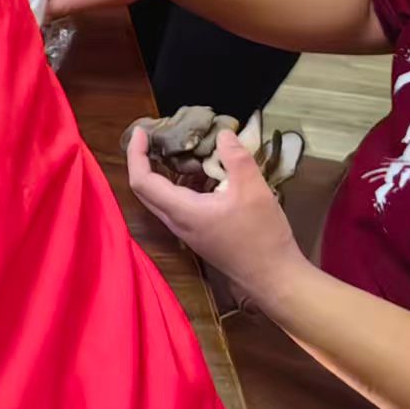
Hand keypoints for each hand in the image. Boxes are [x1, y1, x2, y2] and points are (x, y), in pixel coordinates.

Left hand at [127, 128, 310, 305]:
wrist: (273, 277)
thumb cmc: (262, 236)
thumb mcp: (254, 191)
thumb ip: (236, 159)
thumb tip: (223, 134)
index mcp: (181, 211)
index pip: (142, 180)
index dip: (136, 154)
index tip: (142, 131)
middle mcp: (176, 222)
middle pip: (145, 189)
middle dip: (144, 160)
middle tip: (155, 137)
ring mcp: (186, 230)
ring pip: (163, 197)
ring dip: (166, 172)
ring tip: (182, 148)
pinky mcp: (199, 233)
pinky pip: (181, 204)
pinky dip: (185, 184)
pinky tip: (207, 172)